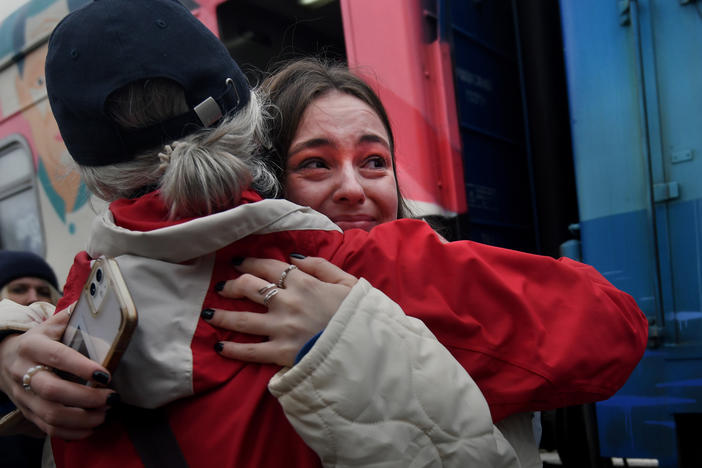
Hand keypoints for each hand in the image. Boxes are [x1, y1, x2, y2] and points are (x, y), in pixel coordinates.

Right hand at [0, 307, 116, 438]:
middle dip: (86, 398)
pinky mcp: (27, 411)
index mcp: (33, 346)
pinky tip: (92, 426)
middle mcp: (24, 371)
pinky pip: (48, 428)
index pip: (57, 357)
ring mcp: (23, 395)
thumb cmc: (39, 340)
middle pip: (52, 391)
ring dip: (82, 418)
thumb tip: (101, 301)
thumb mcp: (51, 325)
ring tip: (106, 413)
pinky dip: (72, 431)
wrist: (4, 358)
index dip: (81, 367)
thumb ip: (73, 317)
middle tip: (111, 397)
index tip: (106, 374)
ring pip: (50, 414)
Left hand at [208, 255, 356, 366]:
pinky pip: (250, 350)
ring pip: (241, 318)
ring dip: (222, 314)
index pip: (268, 267)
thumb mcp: (347, 282)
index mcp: (303, 283)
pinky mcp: (280, 353)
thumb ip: (320, 266)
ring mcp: (281, 328)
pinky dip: (232, 348)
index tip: (237, 263)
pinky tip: (218, 346)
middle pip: (249, 287)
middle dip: (231, 285)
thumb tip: (293, 257)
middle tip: (221, 286)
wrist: (365, 347)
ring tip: (208, 313)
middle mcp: (287, 302)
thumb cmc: (358, 315)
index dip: (249, 263)